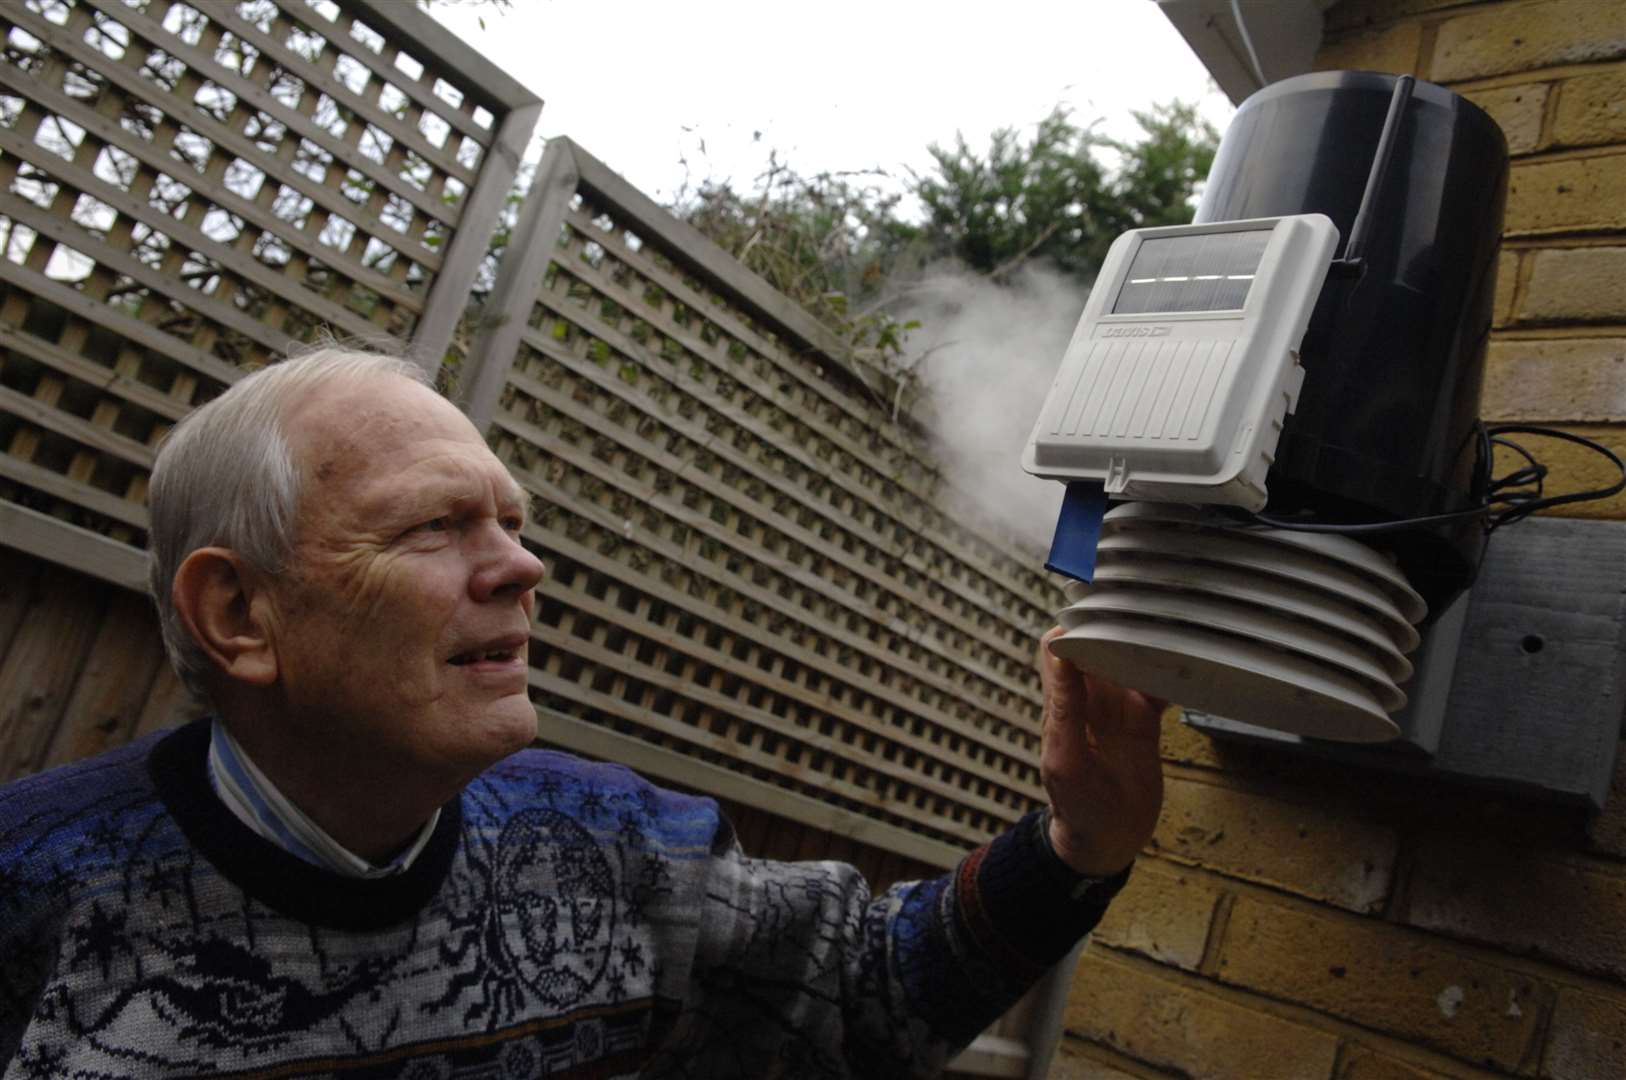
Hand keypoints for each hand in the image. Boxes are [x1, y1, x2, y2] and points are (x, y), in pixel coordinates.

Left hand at [1037, 625, 1165, 876]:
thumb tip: (1060, 653)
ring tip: (1169, 632)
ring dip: (1145, 647)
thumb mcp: (1065, 759)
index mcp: (1063, 703)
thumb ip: (1064, 707)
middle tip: (1143, 612)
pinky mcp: (1145, 721)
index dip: (1072, 626)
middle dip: (1114, 627)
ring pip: (1129, 659)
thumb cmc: (1076, 805)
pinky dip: (1170, 675)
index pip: (1058, 647)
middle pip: (1097, 644)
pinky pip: (1157, 686)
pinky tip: (1186, 667)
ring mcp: (1118, 707)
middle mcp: (1090, 698)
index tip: (1096, 611)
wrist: (1107, 841)